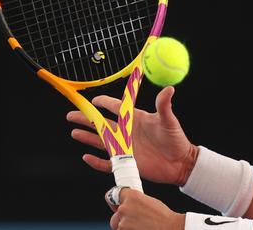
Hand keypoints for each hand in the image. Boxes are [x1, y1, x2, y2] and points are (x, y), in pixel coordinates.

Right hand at [67, 86, 196, 185]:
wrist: (180, 163)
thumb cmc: (176, 140)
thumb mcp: (169, 121)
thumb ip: (164, 106)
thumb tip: (169, 88)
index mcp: (136, 119)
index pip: (117, 109)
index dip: (104, 103)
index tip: (93, 100)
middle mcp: (128, 133)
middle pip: (102, 124)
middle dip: (87, 119)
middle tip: (71, 114)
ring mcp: (126, 148)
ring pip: (101, 142)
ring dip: (87, 137)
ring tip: (74, 132)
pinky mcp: (127, 163)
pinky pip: (106, 163)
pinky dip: (95, 161)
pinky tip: (85, 156)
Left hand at [106, 187, 184, 229]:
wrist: (170, 227)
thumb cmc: (163, 216)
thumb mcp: (148, 201)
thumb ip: (134, 201)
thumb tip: (128, 205)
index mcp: (131, 196)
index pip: (112, 194)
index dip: (114, 201)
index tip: (115, 205)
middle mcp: (124, 208)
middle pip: (115, 215)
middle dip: (122, 219)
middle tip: (135, 221)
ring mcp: (123, 223)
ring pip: (119, 226)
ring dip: (126, 227)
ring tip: (141, 226)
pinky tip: (141, 229)